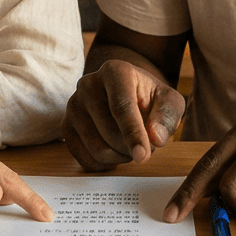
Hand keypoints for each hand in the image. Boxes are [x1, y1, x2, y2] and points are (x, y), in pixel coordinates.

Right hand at [61, 59, 184, 170]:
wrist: (127, 94)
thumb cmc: (150, 98)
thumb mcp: (169, 101)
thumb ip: (167, 116)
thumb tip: (155, 138)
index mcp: (114, 71)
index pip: (122, 107)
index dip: (133, 134)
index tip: (143, 156)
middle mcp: (88, 84)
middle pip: (109, 132)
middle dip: (132, 148)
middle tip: (146, 146)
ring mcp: (73, 105)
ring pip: (97, 149)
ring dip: (120, 157)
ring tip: (131, 146)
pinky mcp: (65, 126)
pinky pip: (84, 159)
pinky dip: (105, 164)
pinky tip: (115, 153)